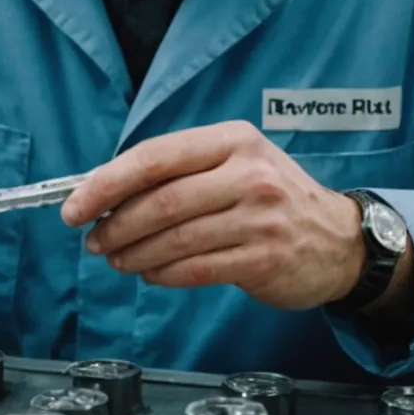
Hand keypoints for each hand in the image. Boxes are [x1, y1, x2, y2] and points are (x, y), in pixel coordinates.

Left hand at [61, 121, 367, 310]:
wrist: (338, 240)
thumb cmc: (273, 198)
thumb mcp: (235, 164)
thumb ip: (179, 172)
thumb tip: (105, 193)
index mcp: (232, 141)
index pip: (155, 157)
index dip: (106, 183)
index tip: (74, 205)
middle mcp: (248, 174)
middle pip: (161, 201)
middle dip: (115, 224)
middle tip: (93, 239)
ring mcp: (260, 217)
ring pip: (176, 238)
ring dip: (134, 253)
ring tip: (116, 259)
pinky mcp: (264, 257)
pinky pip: (196, 268)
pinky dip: (163, 274)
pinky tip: (150, 273)